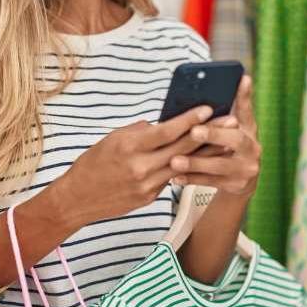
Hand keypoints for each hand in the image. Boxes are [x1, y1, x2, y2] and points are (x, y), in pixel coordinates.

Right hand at [51, 105, 212, 226]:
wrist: (77, 199)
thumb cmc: (93, 163)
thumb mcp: (113, 139)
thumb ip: (140, 131)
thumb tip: (162, 124)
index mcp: (130, 147)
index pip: (166, 131)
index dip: (189, 120)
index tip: (207, 108)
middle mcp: (141, 167)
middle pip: (181, 148)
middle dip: (208, 133)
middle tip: (229, 121)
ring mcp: (147, 185)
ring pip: (183, 165)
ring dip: (206, 153)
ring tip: (226, 141)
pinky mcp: (149, 198)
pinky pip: (171, 178)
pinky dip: (186, 167)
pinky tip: (203, 160)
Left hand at [169, 76, 259, 197]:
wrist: (244, 180)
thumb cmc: (233, 146)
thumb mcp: (238, 126)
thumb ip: (237, 105)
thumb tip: (242, 77)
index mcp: (250, 130)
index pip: (247, 111)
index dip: (243, 97)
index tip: (240, 80)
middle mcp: (252, 149)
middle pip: (235, 140)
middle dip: (213, 135)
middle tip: (194, 131)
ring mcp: (245, 170)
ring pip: (219, 166)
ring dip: (196, 163)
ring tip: (175, 160)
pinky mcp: (236, 186)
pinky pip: (210, 183)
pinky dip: (191, 179)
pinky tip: (175, 176)